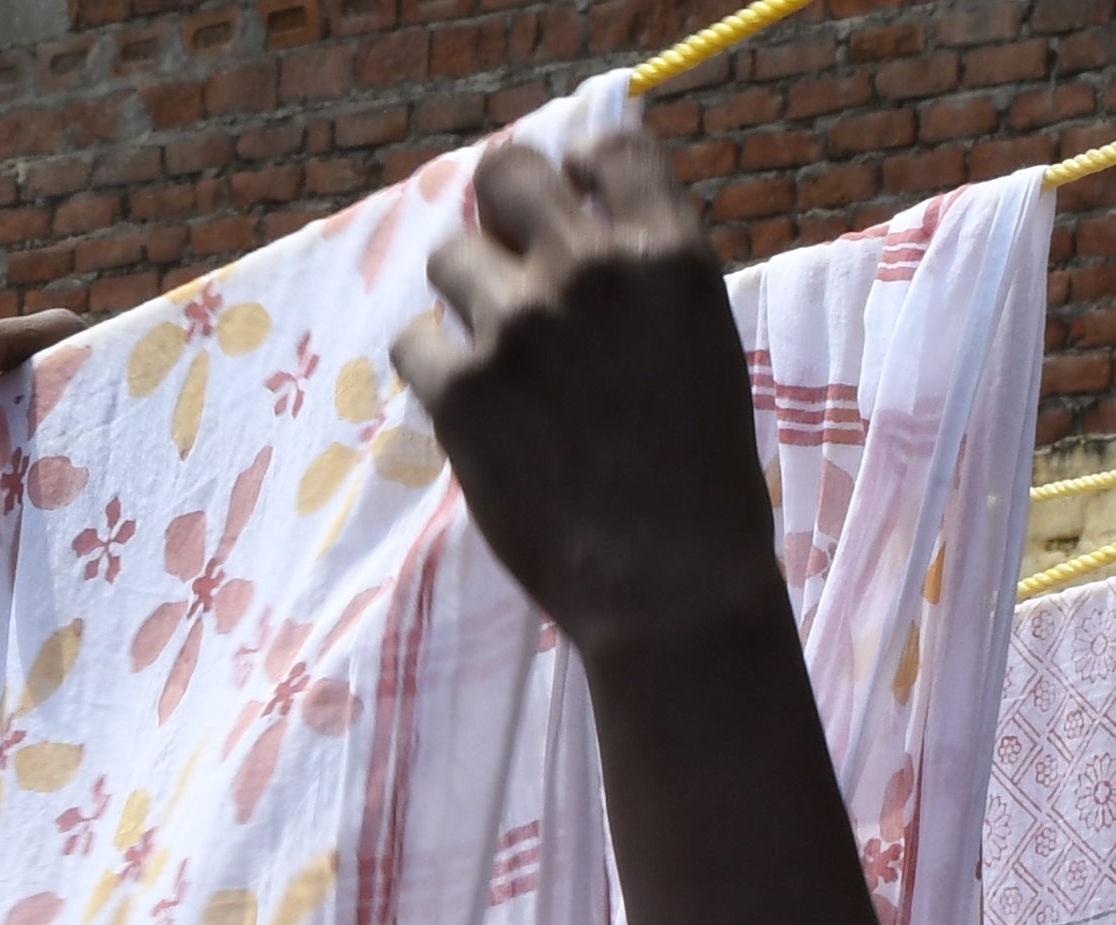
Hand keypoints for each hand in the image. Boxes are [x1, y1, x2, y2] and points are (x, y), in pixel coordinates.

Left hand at [392, 121, 784, 663]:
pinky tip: (475, 409)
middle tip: (505, 262)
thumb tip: (571, 228)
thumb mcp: (700, 344)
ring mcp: (519, 326)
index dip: (578, 174)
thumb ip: (641, 279)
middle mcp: (590, 270)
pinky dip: (436, 370)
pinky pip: (415, 342)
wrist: (670, 586)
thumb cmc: (700, 478)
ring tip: (500, 359)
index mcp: (667, 254)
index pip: (607, 148)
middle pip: (506, 173)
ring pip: (449, 256)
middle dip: (500, 210)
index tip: (570, 210)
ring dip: (465, 297)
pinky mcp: (461, 390)